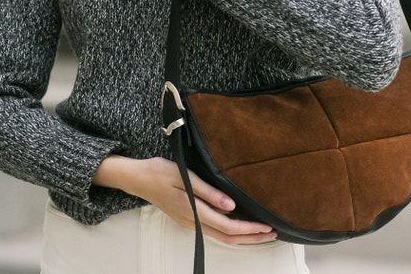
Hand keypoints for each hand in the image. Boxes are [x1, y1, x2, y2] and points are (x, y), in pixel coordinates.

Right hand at [93, 155, 275, 244]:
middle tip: (272, 233)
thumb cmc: (160, 172)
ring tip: (261, 232)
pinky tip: (238, 226)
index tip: (267, 226)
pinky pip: (213, 231)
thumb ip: (208, 192)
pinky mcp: (188, 220)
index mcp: (193, 211)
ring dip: (242, 237)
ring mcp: (190, 223)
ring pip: (221, 237)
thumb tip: (231, 206)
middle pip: (227, 237)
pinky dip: (230, 232)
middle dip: (251, 238)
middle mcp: (193, 222)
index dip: (249, 229)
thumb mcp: (184, 176)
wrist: (138, 179)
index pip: (228, 226)